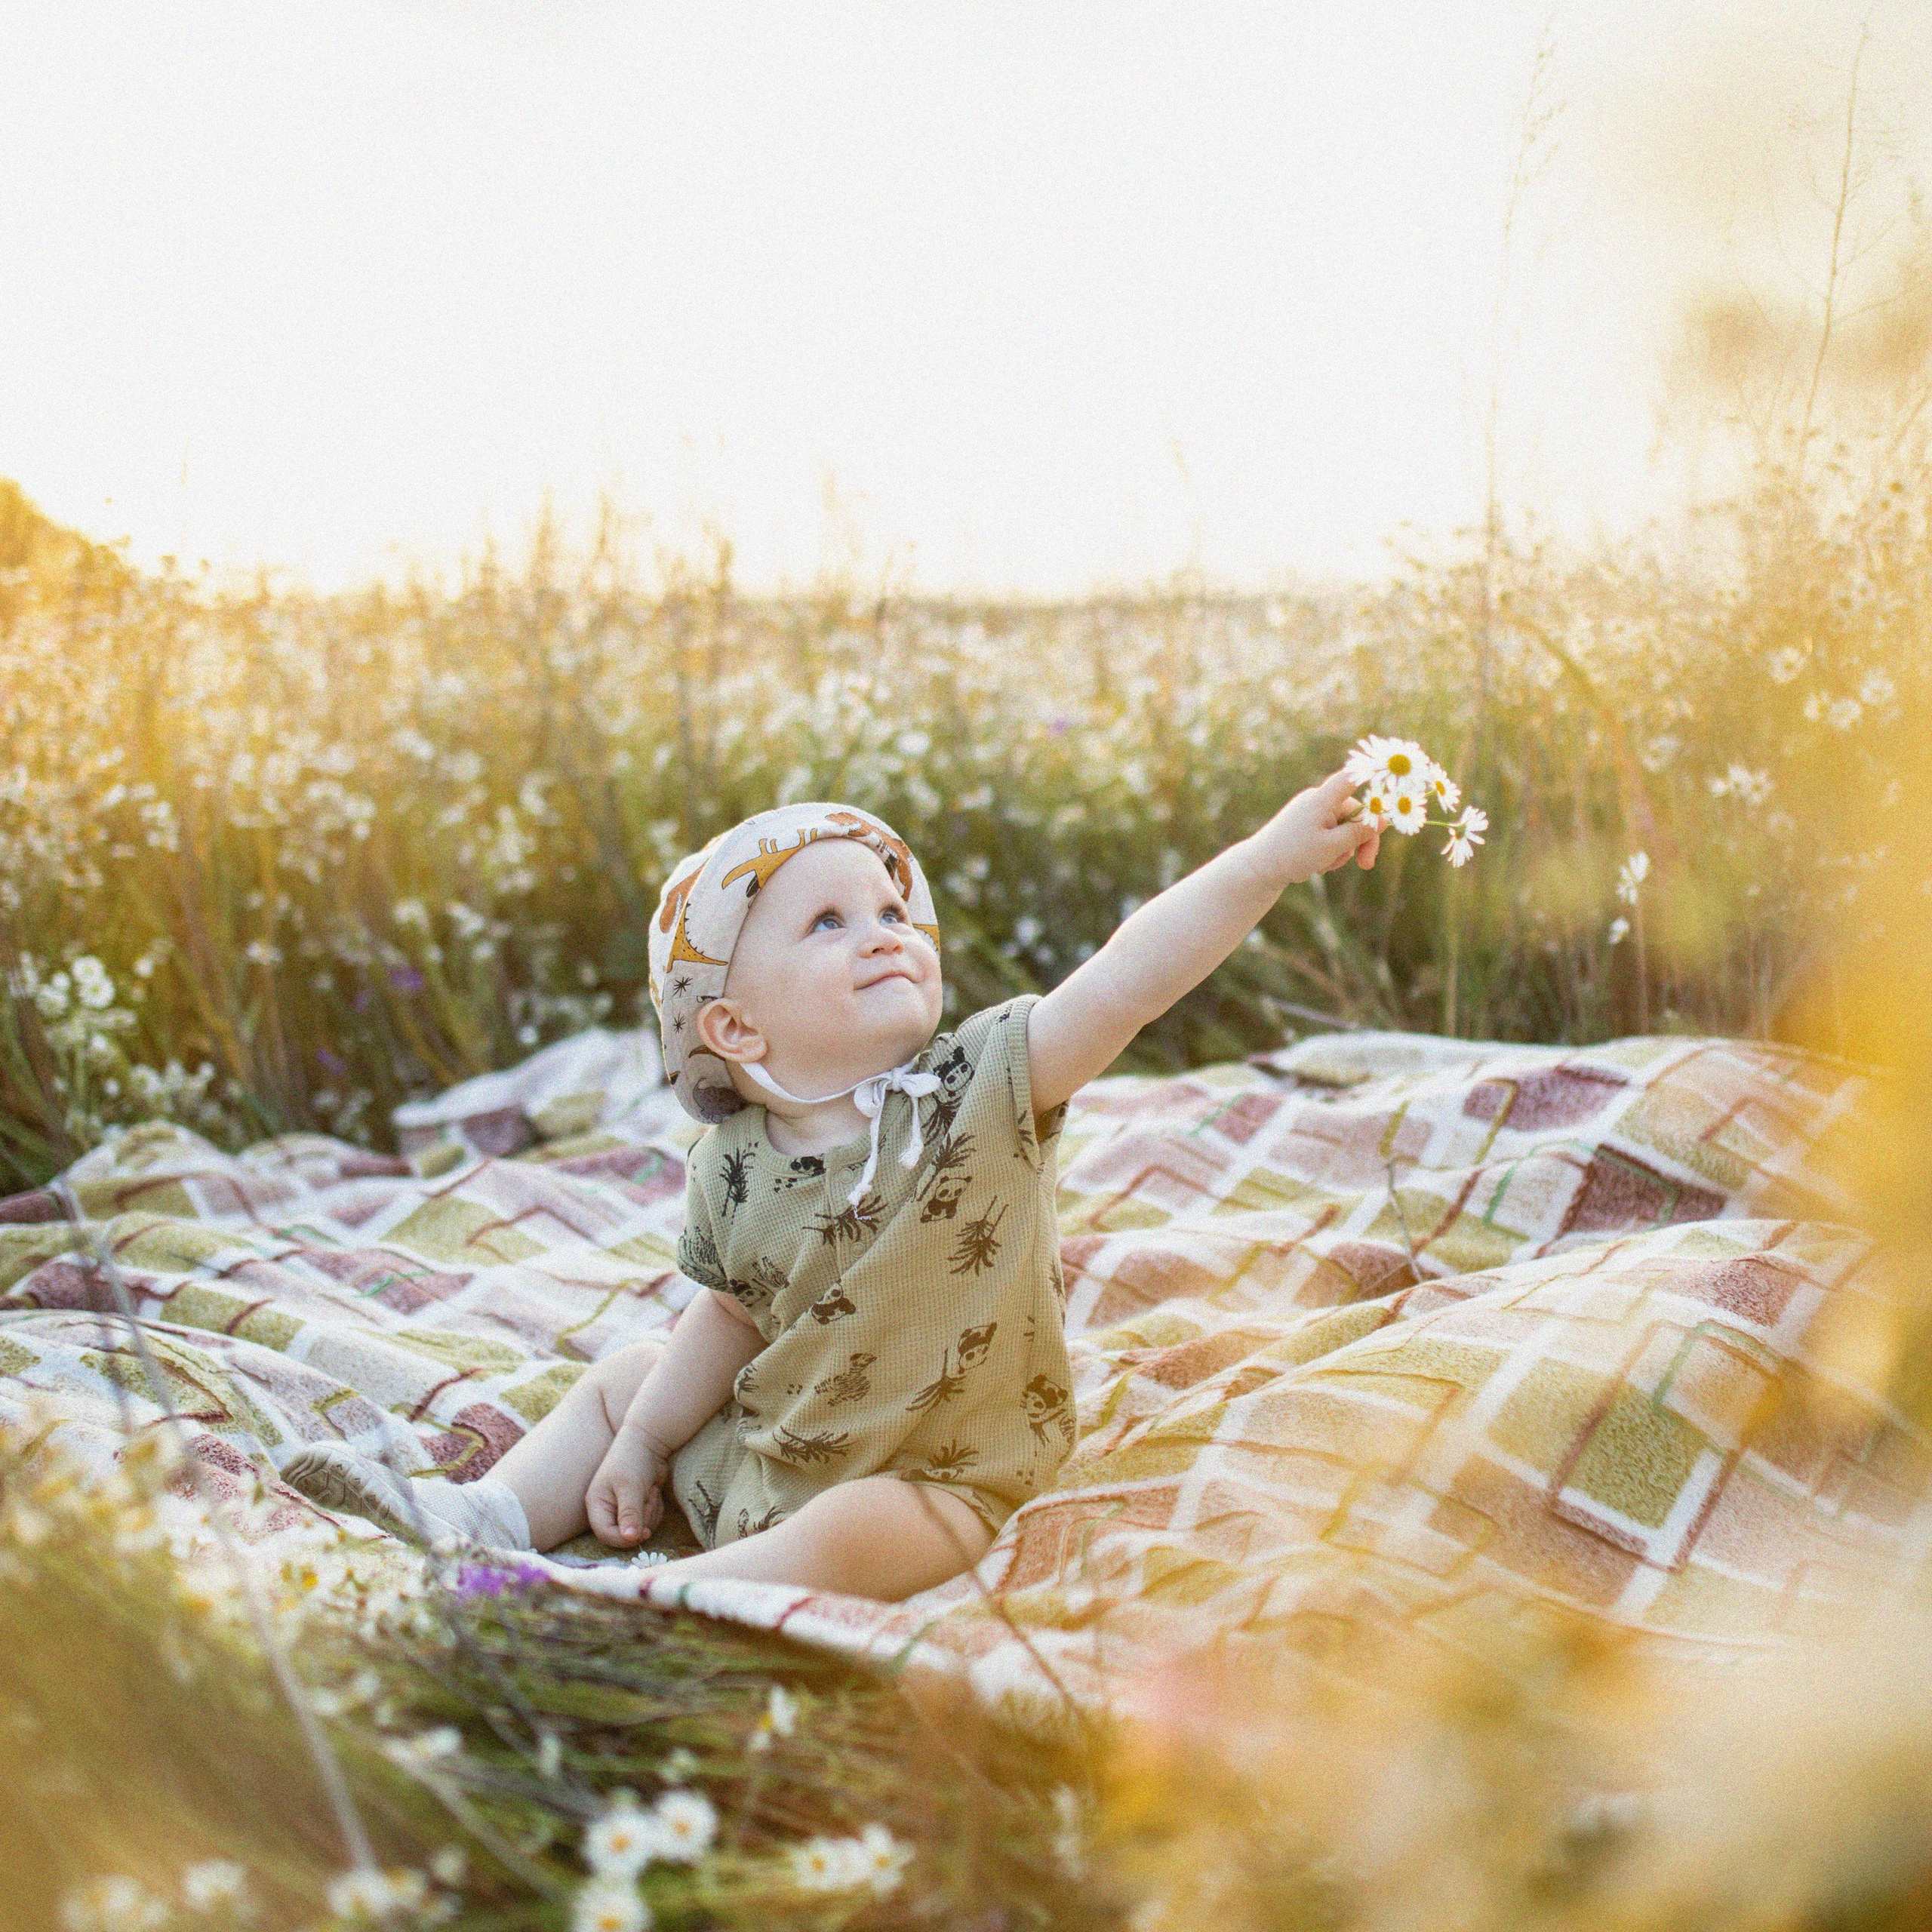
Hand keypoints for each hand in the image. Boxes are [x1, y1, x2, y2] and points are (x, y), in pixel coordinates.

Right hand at [587, 1420, 671, 1546]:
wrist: (649, 1442)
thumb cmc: (633, 1460)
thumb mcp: (631, 1487)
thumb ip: (630, 1513)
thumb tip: (630, 1538)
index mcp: (597, 1505)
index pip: (605, 1535)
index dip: (624, 1539)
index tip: (644, 1532)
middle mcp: (607, 1510)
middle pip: (624, 1535)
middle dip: (642, 1520)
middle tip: (648, 1499)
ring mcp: (623, 1510)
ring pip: (639, 1530)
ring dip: (651, 1513)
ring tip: (650, 1491)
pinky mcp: (638, 1508)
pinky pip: (649, 1522)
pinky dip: (656, 1510)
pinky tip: (654, 1492)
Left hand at [1250, 770, 1379, 885]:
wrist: (1259, 868)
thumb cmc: (1293, 854)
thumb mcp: (1332, 846)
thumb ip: (1359, 832)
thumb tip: (1382, 819)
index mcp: (1322, 799)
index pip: (1350, 777)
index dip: (1371, 773)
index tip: (1390, 772)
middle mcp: (1318, 801)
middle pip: (1355, 813)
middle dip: (1362, 840)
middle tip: (1366, 865)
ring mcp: (1312, 813)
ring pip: (1345, 829)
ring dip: (1342, 850)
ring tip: (1324, 864)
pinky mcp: (1309, 826)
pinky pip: (1331, 836)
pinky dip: (1330, 851)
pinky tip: (1317, 865)